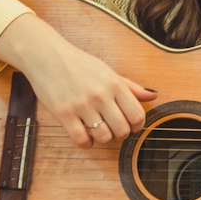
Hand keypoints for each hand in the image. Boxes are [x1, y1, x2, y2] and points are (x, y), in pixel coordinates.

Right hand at [0, 15, 156, 148]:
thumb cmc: (78, 64)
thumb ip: (130, 86)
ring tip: (99, 131)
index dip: (137, 125)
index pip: (137, 115)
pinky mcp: (63, 114)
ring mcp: (82, 105)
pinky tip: (86, 136)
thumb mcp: (107, 71)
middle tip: (114, 129)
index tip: (131, 125)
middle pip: (122, 129)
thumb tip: (153, 95)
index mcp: (114, 83)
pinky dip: (87, 143)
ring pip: (104, 137)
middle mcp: (100, 95)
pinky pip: (81, 140)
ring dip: (103, 138)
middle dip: (121, 134)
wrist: (46, 56)